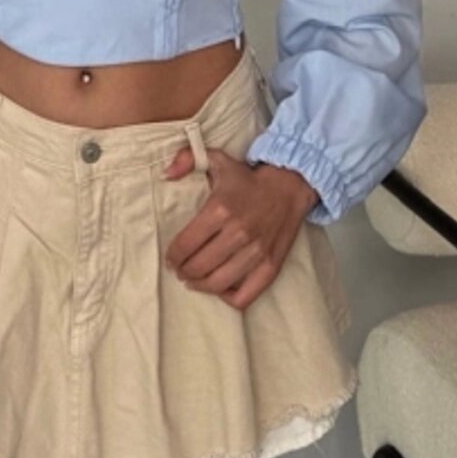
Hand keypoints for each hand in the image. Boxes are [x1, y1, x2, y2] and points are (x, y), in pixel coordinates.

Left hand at [162, 140, 319, 309]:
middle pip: (199, 267)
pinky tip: (221, 289)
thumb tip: (167, 174)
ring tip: (194, 281)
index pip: (186, 245)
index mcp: (220, 209)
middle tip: (180, 270)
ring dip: (201, 286)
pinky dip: (230, 298)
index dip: (173, 256)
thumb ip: (187, 159)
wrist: (290, 185)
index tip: (170, 258)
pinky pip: (246, 295)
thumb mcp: (217, 160)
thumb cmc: (249, 178)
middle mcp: (238, 232)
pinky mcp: (272, 265)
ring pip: (219, 283)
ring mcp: (257, 251)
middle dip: (183, 272)